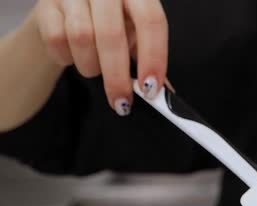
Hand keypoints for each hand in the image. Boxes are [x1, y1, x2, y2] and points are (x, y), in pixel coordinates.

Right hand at [32, 0, 168, 114]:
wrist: (69, 8)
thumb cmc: (111, 22)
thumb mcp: (136, 34)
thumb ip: (150, 59)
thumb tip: (165, 95)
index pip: (151, 21)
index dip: (153, 57)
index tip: (150, 88)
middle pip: (112, 35)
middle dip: (117, 76)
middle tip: (122, 101)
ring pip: (81, 37)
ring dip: (91, 66)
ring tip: (96, 68)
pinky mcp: (47, 4)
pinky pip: (56, 38)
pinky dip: (67, 57)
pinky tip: (74, 56)